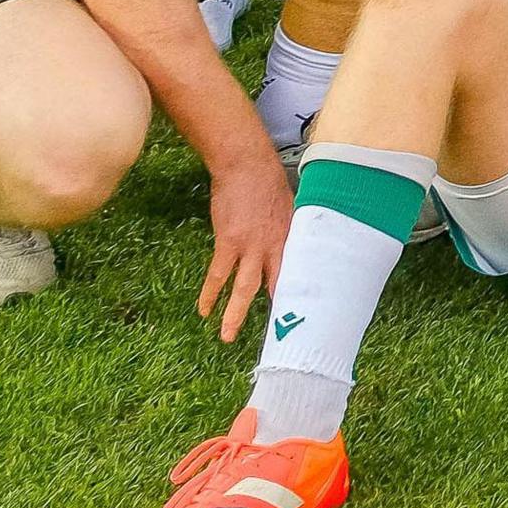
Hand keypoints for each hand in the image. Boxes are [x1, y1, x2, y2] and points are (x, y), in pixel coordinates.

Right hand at [198, 147, 293, 341]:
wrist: (247, 166)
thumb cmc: (270, 184)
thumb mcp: (292, 209)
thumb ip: (293, 233)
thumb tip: (300, 248)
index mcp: (293, 241)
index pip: (299, 276)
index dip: (300, 298)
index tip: (303, 320)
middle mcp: (275, 248)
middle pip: (275, 288)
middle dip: (273, 316)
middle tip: (272, 341)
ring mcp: (251, 247)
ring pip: (244, 289)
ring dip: (234, 314)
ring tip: (227, 337)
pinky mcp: (228, 242)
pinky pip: (217, 275)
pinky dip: (210, 293)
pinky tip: (204, 309)